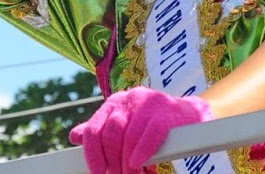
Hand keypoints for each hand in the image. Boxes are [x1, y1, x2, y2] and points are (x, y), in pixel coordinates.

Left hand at [69, 87, 212, 173]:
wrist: (189, 114)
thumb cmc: (152, 123)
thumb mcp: (126, 123)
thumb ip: (102, 129)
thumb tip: (75, 136)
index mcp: (115, 102)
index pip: (94, 129)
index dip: (93, 155)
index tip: (98, 173)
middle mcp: (130, 98)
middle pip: (111, 134)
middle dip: (113, 162)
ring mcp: (150, 103)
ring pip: (130, 136)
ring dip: (128, 163)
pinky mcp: (168, 112)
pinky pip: (151, 133)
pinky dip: (143, 151)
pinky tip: (141, 163)